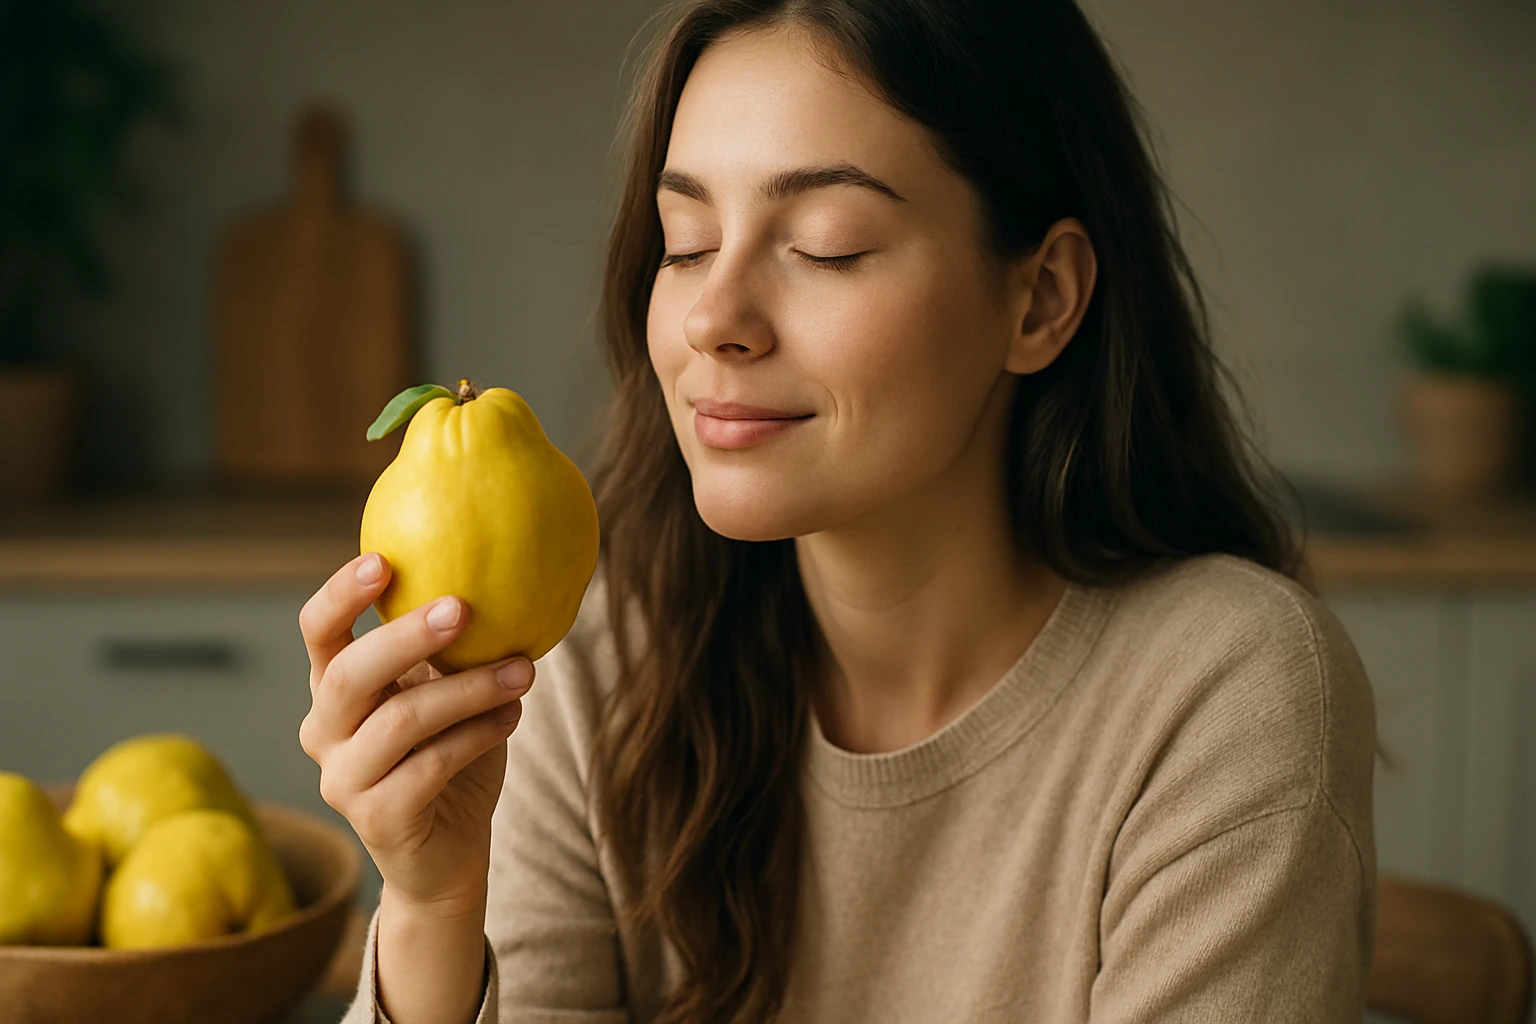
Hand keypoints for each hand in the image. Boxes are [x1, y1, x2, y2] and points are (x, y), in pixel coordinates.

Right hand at [297, 552, 533, 915]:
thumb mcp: (443, 695)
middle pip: (348, 675)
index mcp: (334, 691)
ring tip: (523, 671)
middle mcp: (324, 733)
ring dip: (469, 689)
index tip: (382, 560)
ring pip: (400, 721)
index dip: (339, 595)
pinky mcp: (377, 819)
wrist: (449, 855)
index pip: (316, 633)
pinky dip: (478, 735)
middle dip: (406, 636)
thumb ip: (446, 651)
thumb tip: (497, 575)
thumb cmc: (450, 758)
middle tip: (463, 607)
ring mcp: (343, 780)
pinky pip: (431, 765)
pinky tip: (513, 716)